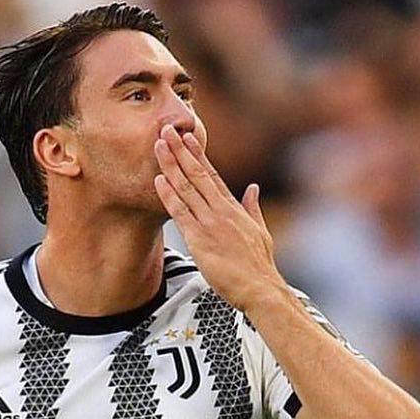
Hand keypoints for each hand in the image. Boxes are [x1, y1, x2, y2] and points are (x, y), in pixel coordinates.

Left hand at [153, 125, 283, 313]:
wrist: (260, 289)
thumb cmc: (259, 266)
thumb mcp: (260, 231)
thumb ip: (253, 208)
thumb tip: (252, 189)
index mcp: (234, 208)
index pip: (213, 174)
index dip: (198, 154)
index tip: (188, 137)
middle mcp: (222, 210)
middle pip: (198, 173)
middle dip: (181, 151)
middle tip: (167, 129)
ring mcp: (210, 223)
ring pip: (187, 188)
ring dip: (171, 165)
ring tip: (159, 145)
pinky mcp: (200, 240)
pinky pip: (181, 213)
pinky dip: (169, 195)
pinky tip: (158, 180)